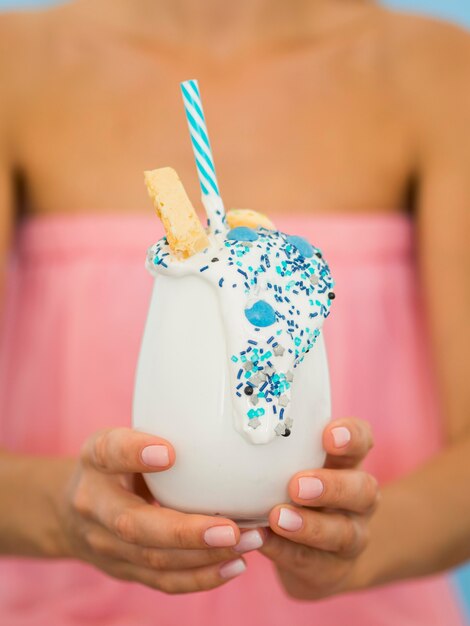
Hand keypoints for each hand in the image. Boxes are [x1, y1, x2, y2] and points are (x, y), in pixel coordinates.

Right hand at [57, 428, 262, 593]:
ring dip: (205, 556)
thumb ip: (159, 430)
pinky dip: (201, 577)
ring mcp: (105, 543)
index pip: (108, 452)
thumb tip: (221, 423)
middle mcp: (94, 504)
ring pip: (153, 559)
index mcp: (95, 460)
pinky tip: (235, 564)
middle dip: (185, 531)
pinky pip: (162, 581)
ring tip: (248, 542)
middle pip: (133, 525)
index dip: (134, 452)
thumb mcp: (123, 437)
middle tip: (231, 529)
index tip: (169, 453)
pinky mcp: (123, 569)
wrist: (73, 513)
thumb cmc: (116, 464)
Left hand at [258, 417, 378, 599]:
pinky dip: (285, 552)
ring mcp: (351, 537)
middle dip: (331, 486)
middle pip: (362, 490)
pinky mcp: (332, 570)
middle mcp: (358, 500)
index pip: (362, 441)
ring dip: (310, 526)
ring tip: (278, 518)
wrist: (320, 557)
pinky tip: (262, 541)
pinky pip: (312, 562)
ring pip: (343, 533)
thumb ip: (277, 445)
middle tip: (297, 485)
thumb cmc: (294, 493)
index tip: (328, 434)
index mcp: (347, 464)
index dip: (351, 436)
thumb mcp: (294, 465)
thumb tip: (228, 415)